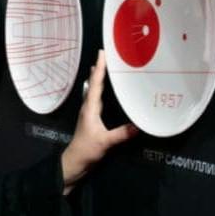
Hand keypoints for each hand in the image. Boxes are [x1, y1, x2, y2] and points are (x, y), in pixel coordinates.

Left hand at [61, 49, 137, 191]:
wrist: (75, 163)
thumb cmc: (86, 150)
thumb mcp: (104, 142)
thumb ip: (121, 134)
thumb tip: (139, 125)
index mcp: (90, 108)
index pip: (96, 84)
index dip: (99, 68)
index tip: (102, 53)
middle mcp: (89, 107)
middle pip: (94, 84)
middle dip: (99, 69)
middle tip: (105, 55)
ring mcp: (90, 113)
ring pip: (95, 91)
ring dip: (99, 79)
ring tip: (105, 67)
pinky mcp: (93, 120)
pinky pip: (98, 100)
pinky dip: (102, 91)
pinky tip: (106, 91)